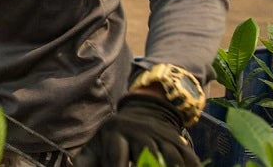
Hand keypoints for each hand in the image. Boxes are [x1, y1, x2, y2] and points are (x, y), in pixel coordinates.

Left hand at [75, 94, 199, 166]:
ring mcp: (160, 134)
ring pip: (170, 155)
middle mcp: (139, 130)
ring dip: (170, 166)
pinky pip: (186, 156)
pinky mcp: (177, 140)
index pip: (116, 158)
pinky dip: (187, 166)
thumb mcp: (96, 146)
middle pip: (146, 154)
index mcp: (115, 132)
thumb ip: (86, 162)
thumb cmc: (113, 139)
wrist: (143, 112)